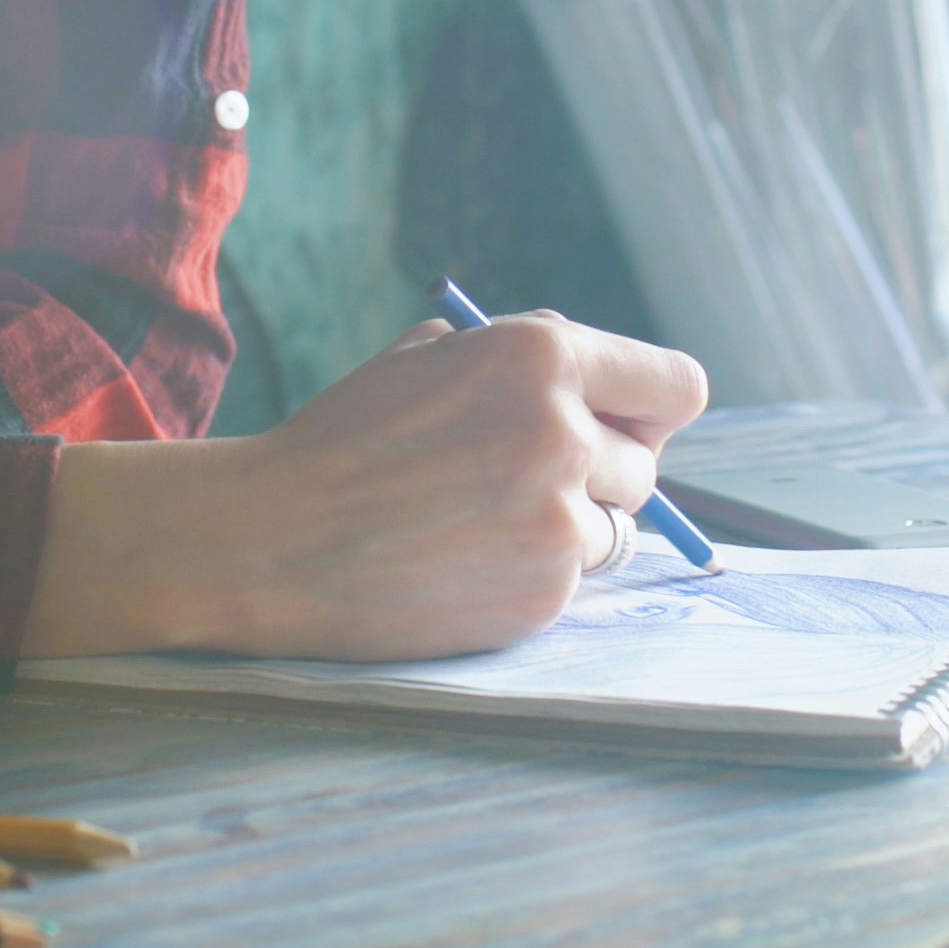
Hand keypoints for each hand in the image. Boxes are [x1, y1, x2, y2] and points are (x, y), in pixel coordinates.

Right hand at [20, 309, 707, 661]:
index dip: (649, 408)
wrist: (272, 538)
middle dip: (600, 473)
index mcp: (542, 355)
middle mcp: (564, 431)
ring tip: (480, 522)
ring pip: (615, 528)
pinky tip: (462, 563)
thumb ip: (523, 363)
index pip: (676, 385)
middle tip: (524, 481)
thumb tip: (604, 388)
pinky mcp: (544, 593)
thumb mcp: (430, 358)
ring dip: (567, 527)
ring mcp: (558, 519)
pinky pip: (571, 581)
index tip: (625, 426)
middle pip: (647, 464)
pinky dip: (531, 576)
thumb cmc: (345, 441)